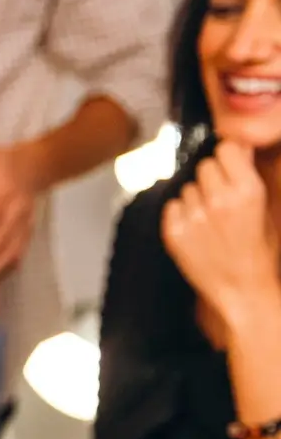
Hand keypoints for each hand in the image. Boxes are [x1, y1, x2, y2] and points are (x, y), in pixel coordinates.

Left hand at [162, 140, 280, 335]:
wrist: (242, 291)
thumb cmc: (259, 251)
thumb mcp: (266, 209)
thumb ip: (250, 175)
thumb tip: (239, 147)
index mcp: (247, 191)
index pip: (226, 149)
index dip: (229, 157)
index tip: (231, 166)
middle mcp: (218, 200)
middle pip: (204, 166)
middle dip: (213, 177)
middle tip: (222, 198)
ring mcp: (193, 216)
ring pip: (187, 187)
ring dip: (197, 197)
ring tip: (212, 220)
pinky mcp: (173, 232)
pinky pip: (172, 206)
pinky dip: (181, 214)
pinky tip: (197, 230)